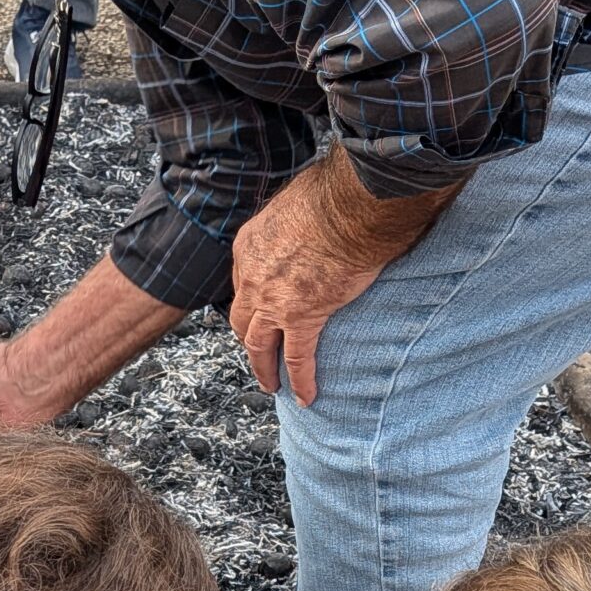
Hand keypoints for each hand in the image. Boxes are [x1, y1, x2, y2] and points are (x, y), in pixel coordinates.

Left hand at [228, 155, 458, 407]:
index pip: (243, 282)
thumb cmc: (332, 193)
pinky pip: (298, 359)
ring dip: (263, 368)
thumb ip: (296, 216)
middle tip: (256, 354)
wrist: (348, 207)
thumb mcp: (297, 199)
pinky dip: (300, 381)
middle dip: (248, 339)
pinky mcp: (302, 318)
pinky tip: (306, 397)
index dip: (251, 300)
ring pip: (258, 345)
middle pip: (242, 319)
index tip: (258, 311)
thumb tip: (315, 213)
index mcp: (249, 246)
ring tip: (271, 385)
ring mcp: (274, 302)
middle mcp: (253, 278)